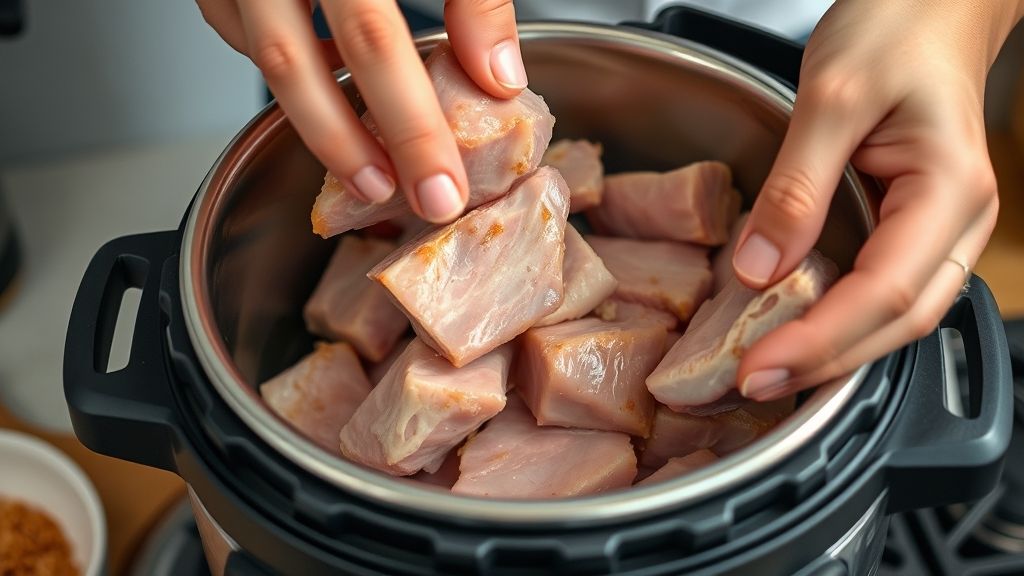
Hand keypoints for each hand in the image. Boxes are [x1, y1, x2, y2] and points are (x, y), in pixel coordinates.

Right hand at [196, 0, 525, 222]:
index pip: (377, 38)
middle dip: (356, 145)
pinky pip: (238, 23)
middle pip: (299, 62)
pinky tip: (327, 87)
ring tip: (368, 170)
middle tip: (405, 200)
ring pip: (261, 52)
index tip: (444, 183)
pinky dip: (284, 66)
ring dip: (316, 119)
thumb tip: (497, 72)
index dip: (414, 120)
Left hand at [733, 0, 1022, 400]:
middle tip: (751, 386)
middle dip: (822, 362)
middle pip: (896, 322)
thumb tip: (760, 269)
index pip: (884, 292)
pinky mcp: (908, 227)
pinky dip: (835, 320)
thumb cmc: (896, 29)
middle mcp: (956, 224)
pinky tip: (792, 332)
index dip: (819, 339)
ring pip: (892, 317)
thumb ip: (797, 186)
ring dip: (830, 351)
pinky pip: (878, 290)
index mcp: (949, 191)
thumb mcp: (831, 94)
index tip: (758, 367)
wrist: (927, 4)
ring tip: (766, 374)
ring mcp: (937, 230)